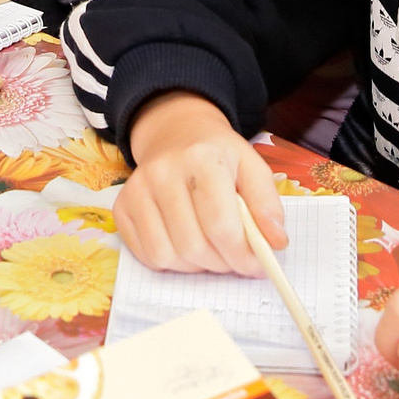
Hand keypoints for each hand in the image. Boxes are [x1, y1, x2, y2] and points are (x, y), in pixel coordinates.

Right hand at [116, 92, 287, 274]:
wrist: (175, 133)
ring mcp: (137, 189)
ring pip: (168, 256)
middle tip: (234, 259)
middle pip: (193, 246)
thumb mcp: (252, 167)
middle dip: (222, 264)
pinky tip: (185, 243)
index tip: (256, 265)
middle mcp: (163, 172)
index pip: (220, 225)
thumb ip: (267, 204)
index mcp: (202, 159)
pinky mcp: (122, 206)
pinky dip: (171, 262)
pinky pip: (147, 255)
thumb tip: (276, 243)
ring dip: (196, 265)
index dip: (242, 256)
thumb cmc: (218, 155)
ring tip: (210, 249)